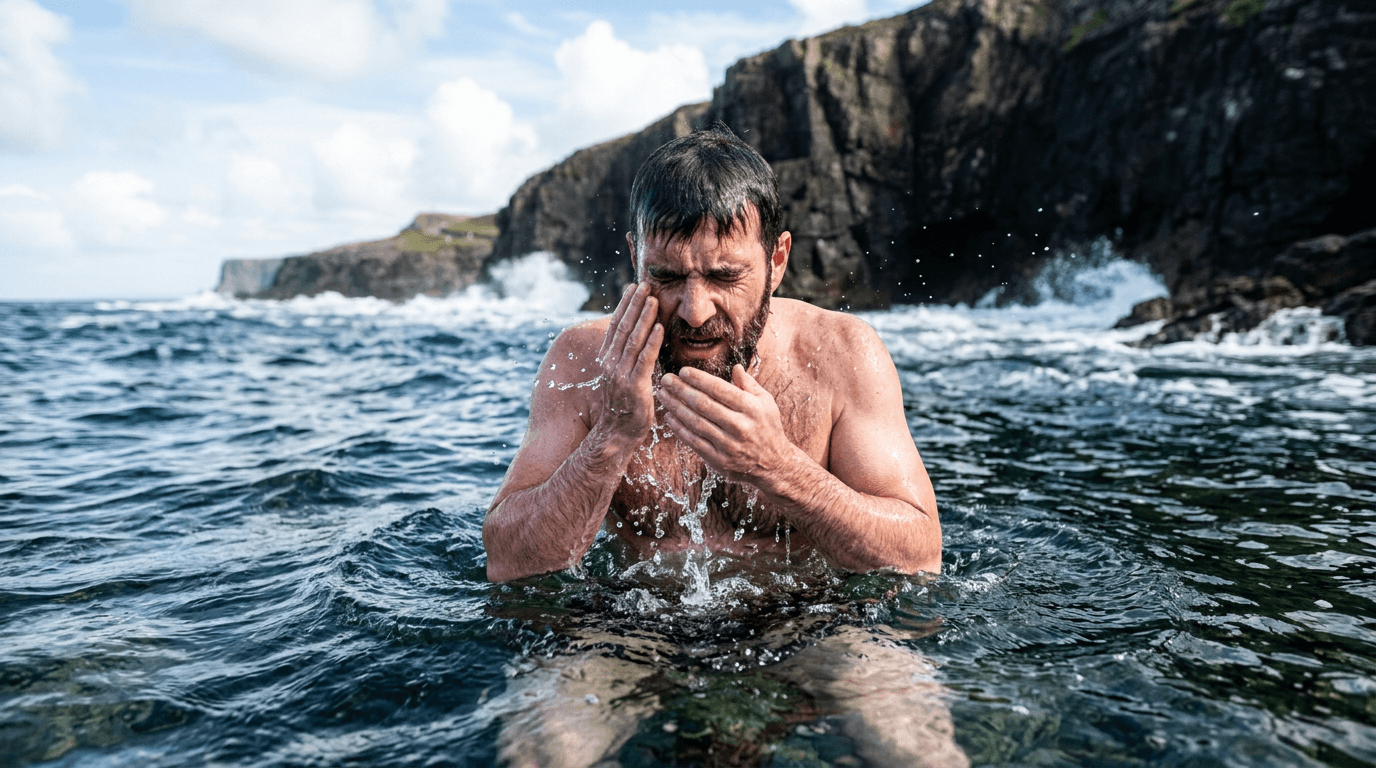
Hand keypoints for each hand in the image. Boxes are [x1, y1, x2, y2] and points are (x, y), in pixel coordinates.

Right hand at [595, 283, 662, 445]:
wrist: (616, 433)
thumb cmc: (624, 406)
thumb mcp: (622, 377)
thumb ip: (627, 358)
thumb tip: (639, 339)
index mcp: (607, 359)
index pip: (616, 326)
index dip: (624, 305)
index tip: (633, 287)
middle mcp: (611, 363)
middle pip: (623, 327)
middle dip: (634, 304)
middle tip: (645, 284)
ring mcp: (621, 374)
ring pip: (633, 340)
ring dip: (644, 317)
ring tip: (653, 299)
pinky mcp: (634, 386)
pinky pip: (644, 359)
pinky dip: (652, 342)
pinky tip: (659, 327)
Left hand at [657, 364, 798, 485]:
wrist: (774, 465)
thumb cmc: (768, 428)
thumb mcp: (766, 403)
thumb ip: (749, 385)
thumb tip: (735, 367)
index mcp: (751, 408)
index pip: (719, 389)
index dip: (698, 379)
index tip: (682, 371)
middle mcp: (740, 426)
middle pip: (704, 404)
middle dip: (681, 390)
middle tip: (666, 379)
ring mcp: (728, 445)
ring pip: (696, 422)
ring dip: (676, 407)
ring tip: (663, 395)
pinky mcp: (719, 460)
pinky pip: (694, 441)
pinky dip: (679, 429)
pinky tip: (669, 417)